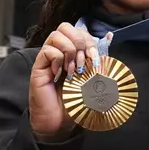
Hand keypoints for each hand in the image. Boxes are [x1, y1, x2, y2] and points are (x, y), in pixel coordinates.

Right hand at [29, 22, 100, 139]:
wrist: (59, 123)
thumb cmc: (75, 103)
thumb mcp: (93, 81)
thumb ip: (99, 62)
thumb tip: (110, 39)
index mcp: (73, 53)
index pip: (80, 32)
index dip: (89, 40)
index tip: (95, 58)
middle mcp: (59, 52)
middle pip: (65, 26)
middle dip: (79, 40)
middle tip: (83, 60)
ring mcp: (48, 59)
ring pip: (56, 35)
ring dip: (69, 50)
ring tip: (73, 68)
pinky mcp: (39, 67)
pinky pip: (47, 50)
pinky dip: (58, 59)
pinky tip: (60, 74)